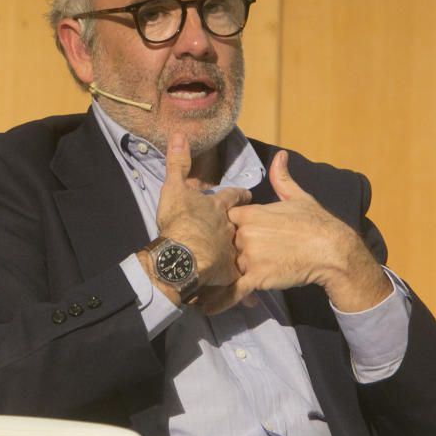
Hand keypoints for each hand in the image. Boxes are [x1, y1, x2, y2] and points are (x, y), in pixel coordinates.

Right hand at [152, 133, 250, 289]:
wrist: (182, 256)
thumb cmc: (179, 221)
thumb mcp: (175, 187)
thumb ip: (178, 163)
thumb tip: (180, 134)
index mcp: (222, 210)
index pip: (236, 199)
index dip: (241, 197)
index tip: (249, 195)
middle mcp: (232, 232)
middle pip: (245, 230)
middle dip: (252, 231)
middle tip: (257, 234)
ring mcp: (233, 255)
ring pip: (246, 259)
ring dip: (254, 263)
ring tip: (261, 268)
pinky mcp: (230, 277)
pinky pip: (239, 287)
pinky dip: (244, 294)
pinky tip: (252, 300)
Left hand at [224, 151, 391, 313]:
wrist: (332, 251)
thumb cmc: (317, 223)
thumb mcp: (298, 197)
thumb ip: (282, 178)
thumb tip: (280, 155)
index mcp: (251, 213)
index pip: (225, 218)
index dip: (226, 226)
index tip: (227, 232)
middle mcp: (245, 234)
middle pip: (223, 243)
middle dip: (226, 250)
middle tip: (224, 258)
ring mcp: (250, 257)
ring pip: (227, 266)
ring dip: (225, 273)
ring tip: (210, 284)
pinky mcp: (257, 278)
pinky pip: (233, 290)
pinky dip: (221, 300)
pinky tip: (207, 308)